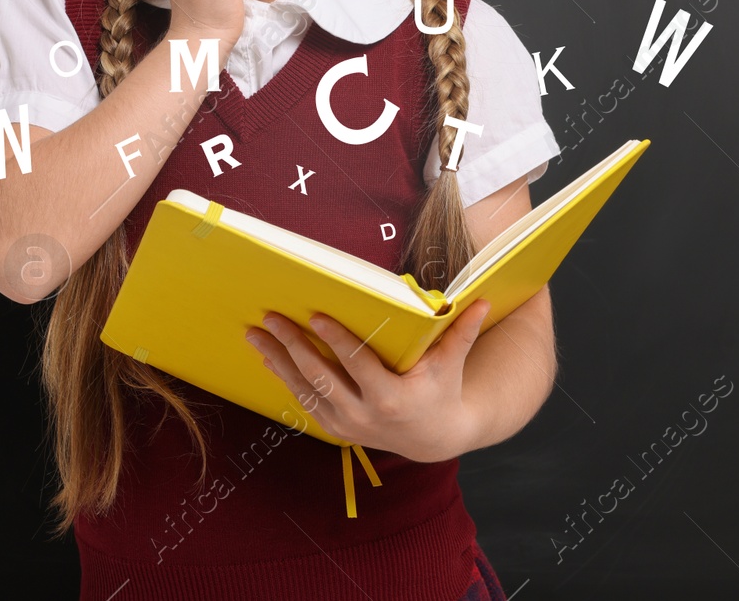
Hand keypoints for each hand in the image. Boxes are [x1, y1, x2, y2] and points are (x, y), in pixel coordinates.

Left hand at [244, 299, 493, 462]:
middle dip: (292, 346)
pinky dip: (285, 380)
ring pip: (305, 391)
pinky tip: (268, 358)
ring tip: (256, 336)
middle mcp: (364, 415)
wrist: (433, 438)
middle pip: (321, 377)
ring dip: (277, 362)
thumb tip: (482, 300)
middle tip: (270, 319)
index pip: (357, 364)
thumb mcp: (452, 364)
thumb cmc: (442, 391)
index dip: (335, 340)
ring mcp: (346, 425)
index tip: (314, 315)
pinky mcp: (336, 430)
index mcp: (391, 397)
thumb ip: (462, 333)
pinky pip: (304, 403)